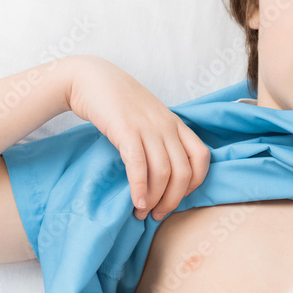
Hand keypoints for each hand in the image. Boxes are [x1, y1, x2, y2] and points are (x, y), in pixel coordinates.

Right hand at [63, 55, 210, 220]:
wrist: (90, 78)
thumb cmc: (119, 102)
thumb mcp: (149, 118)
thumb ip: (159, 138)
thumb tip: (161, 172)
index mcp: (176, 123)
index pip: (202, 156)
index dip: (195, 181)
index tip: (179, 196)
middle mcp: (167, 126)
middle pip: (183, 171)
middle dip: (173, 199)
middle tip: (158, 214)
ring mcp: (148, 127)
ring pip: (163, 171)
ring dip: (155, 198)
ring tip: (142, 212)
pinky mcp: (126, 130)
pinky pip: (139, 164)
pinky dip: (140, 187)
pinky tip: (135, 201)